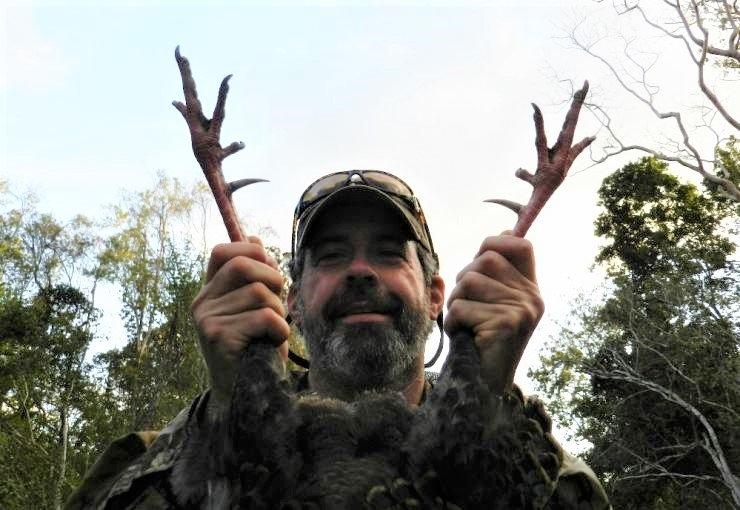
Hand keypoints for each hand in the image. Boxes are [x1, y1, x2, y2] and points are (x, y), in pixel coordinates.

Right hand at [191, 236, 290, 409]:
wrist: (243, 396)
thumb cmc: (254, 349)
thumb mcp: (253, 309)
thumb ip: (253, 278)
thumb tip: (254, 239)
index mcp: (208, 293)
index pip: (222, 252)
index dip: (251, 252)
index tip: (269, 274)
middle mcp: (201, 304)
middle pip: (243, 265)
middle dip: (272, 278)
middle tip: (279, 302)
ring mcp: (206, 320)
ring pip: (258, 293)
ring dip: (278, 311)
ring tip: (273, 332)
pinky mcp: (218, 337)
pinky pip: (263, 316)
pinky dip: (279, 329)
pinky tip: (273, 344)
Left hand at [444, 233, 543, 393]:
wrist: (484, 386)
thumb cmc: (481, 341)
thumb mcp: (493, 303)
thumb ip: (496, 273)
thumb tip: (502, 233)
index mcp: (531, 289)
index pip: (520, 244)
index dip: (494, 244)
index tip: (480, 263)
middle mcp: (533, 298)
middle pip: (485, 259)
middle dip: (464, 280)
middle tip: (469, 307)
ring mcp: (523, 311)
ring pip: (469, 281)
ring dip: (456, 303)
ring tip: (468, 324)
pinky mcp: (507, 324)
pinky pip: (462, 307)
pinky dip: (454, 322)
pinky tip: (466, 337)